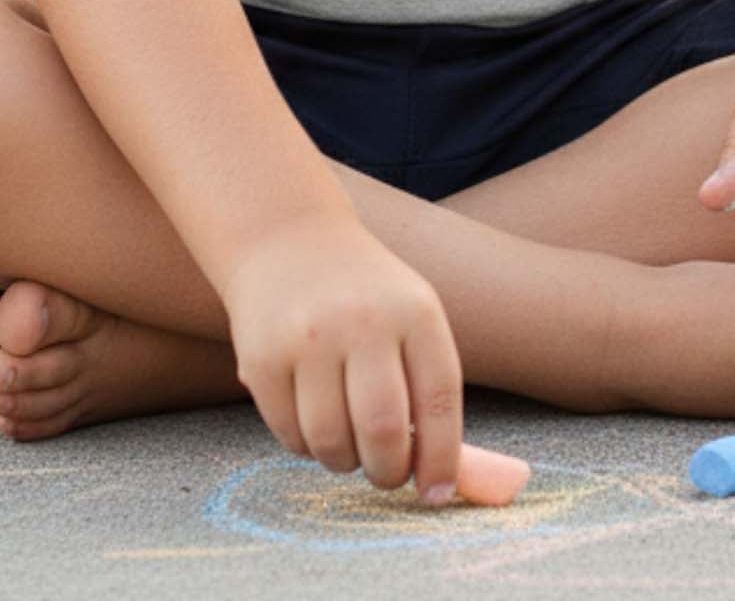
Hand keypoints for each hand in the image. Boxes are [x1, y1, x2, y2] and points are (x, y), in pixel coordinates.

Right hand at [221, 212, 462, 499]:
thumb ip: (434, 397)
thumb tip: (473, 486)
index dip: (442, 458)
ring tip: (348, 440)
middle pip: (384, 431)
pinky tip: (312, 417)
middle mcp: (364, 321)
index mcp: (415, 311)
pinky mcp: (262, 359)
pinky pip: (290, 437)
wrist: (288, 240)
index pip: (438, 400)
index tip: (436, 493)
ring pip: (332, 443)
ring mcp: (309, 339)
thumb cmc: (367, 297)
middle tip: (388, 474)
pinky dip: (306, 446)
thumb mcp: (412, 320)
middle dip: (389, 471)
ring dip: (344, 462)